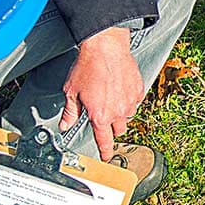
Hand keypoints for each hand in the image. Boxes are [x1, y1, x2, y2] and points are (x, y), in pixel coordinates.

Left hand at [60, 27, 143, 160]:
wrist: (106, 47)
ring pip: (128, 115)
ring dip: (120, 113)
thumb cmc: (88, 67)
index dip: (105, 151)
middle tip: (103, 116)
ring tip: (111, 99)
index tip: (106, 156)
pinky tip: (119, 89)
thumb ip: (71, 112)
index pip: (104, 141)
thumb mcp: (71, 91)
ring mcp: (131, 101)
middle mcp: (118, 112)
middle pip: (118, 130)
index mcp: (100, 116)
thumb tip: (65, 124)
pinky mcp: (138, 89)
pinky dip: (128, 99)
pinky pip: (135, 101)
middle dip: (111, 127)